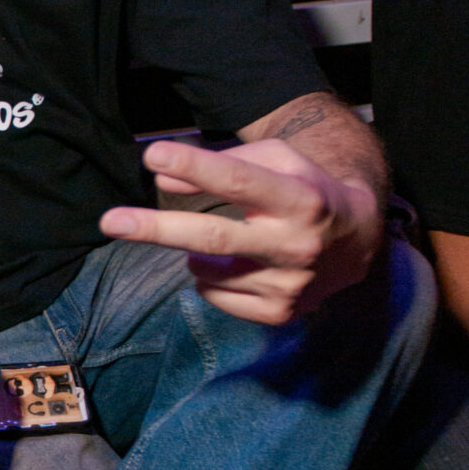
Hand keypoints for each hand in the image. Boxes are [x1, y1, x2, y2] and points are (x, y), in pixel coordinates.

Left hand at [98, 136, 381, 324]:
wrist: (358, 241)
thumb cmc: (306, 190)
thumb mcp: (277, 162)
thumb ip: (222, 163)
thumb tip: (161, 175)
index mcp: (300, 198)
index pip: (240, 181)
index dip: (195, 167)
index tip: (152, 156)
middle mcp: (296, 244)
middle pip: (213, 237)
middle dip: (156, 228)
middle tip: (110, 221)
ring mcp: (289, 285)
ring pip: (206, 268)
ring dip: (193, 251)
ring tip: (221, 239)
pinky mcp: (280, 313)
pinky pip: (216, 294)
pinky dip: (209, 276)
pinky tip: (238, 263)